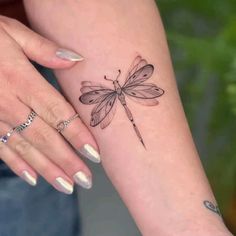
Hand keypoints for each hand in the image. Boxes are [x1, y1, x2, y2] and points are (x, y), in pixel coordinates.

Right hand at [0, 16, 99, 192]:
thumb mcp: (12, 33)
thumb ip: (44, 49)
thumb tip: (76, 59)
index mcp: (20, 79)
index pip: (58, 112)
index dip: (77, 134)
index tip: (94, 154)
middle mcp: (9, 103)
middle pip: (45, 137)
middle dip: (67, 161)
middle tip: (86, 180)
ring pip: (25, 148)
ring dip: (47, 169)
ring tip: (67, 186)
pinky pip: (1, 149)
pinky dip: (18, 165)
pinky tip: (33, 178)